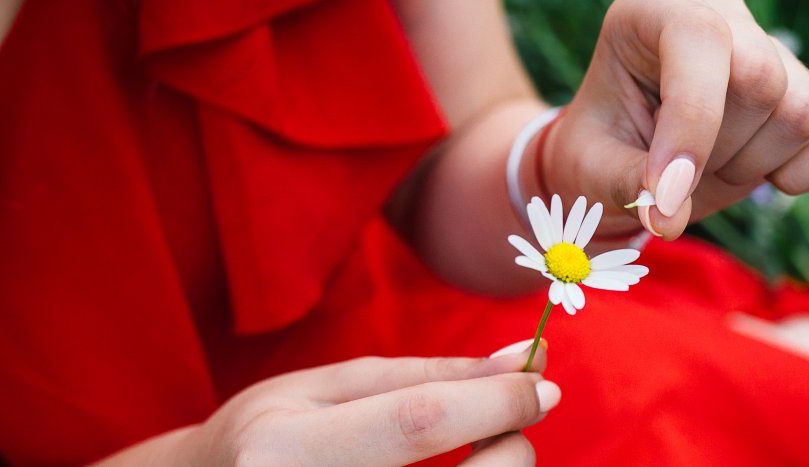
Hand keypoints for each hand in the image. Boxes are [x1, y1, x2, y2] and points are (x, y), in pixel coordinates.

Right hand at [178, 343, 555, 465]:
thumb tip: (524, 359)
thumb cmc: (268, 434)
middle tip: (517, 418)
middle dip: (509, 449)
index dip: (494, 401)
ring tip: (479, 447)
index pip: (417, 422)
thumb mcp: (331, 387)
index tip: (540, 380)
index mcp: (287, 449)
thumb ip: (429, 376)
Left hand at [544, 0, 808, 239]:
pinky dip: (800, 173)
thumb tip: (669, 218)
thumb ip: (627, 184)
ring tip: (703, 164)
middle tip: (673, 175)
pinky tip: (752, 170)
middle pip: (760, 79)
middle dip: (716, 151)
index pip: (699, 37)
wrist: (622, 158)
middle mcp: (719, 12)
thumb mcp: (591, 166)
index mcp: (651, 7)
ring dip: (748, 167)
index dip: (692, 120)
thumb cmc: (599, 150)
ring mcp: (770, 46)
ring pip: (800, 114)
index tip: (667, 193)